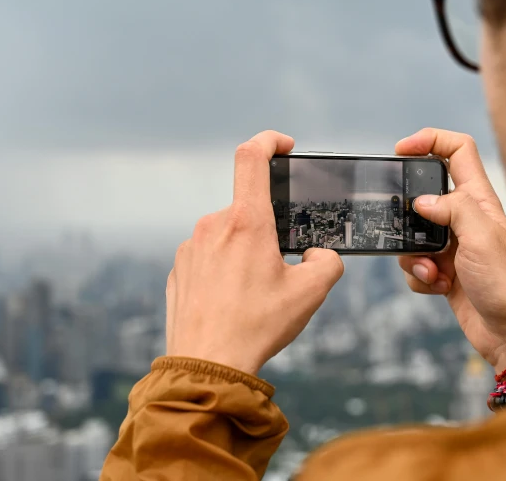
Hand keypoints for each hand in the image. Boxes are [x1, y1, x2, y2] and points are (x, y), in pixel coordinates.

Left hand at [165, 131, 343, 375]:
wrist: (206, 365)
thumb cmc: (257, 326)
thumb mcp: (310, 294)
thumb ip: (327, 263)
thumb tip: (317, 256)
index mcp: (246, 222)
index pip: (252, 157)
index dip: (270, 141)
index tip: (284, 147)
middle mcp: (213, 226)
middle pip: (248, 211)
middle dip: (268, 232)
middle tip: (279, 270)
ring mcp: (190, 248)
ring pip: (228, 238)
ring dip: (245, 255)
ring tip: (254, 296)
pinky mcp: (178, 271)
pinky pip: (208, 259)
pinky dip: (224, 272)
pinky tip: (232, 304)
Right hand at [396, 129, 505, 379]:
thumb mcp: (482, 237)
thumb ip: (452, 209)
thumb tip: (421, 200)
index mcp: (480, 201)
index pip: (458, 151)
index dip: (430, 140)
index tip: (401, 149)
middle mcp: (466, 219)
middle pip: (426, 193)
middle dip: (408, 210)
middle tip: (402, 223)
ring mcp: (453, 246)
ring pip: (414, 234)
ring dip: (412, 253)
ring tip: (432, 270)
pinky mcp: (444, 272)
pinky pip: (415, 265)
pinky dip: (418, 276)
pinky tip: (438, 287)